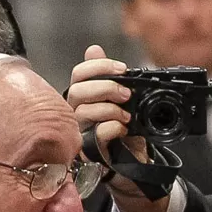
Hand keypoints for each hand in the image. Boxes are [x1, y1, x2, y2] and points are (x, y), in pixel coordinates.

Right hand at [68, 45, 166, 211]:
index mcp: (84, 98)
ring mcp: (80, 132)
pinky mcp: (89, 151)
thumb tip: (93, 49)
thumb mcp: (122, 102)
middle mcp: (76, 113)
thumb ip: (109, 77)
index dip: (98, 66)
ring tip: (127, 116)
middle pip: (77, 91)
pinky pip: (95, 133)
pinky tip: (123, 128)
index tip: (122, 68)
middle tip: (126, 94)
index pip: (79, 74)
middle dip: (105, 87)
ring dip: (110, 109)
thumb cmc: (124, 132)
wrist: (134, 163)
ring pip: (84, 112)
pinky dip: (112, 127)